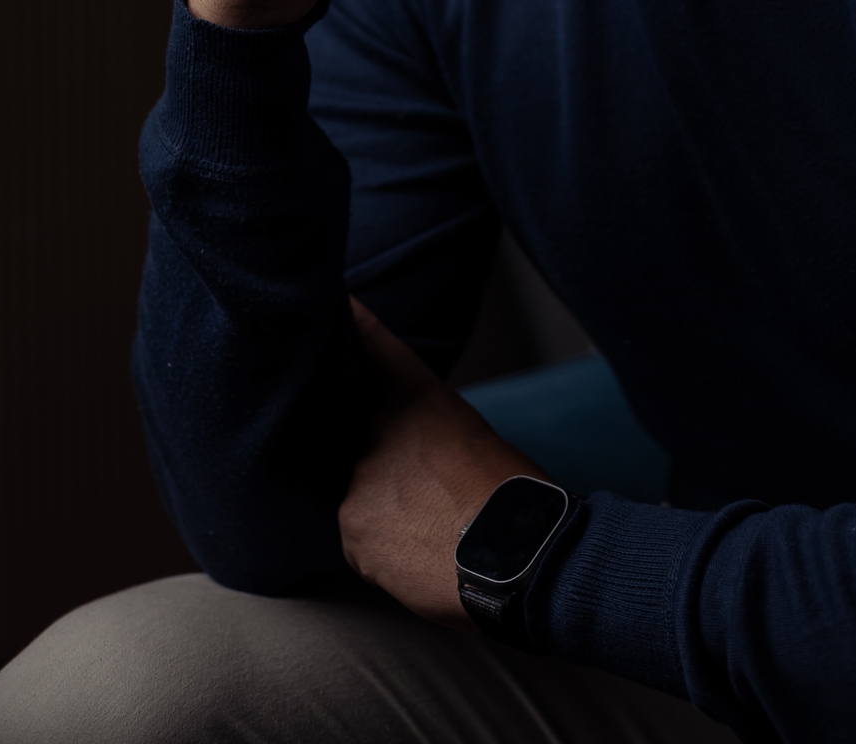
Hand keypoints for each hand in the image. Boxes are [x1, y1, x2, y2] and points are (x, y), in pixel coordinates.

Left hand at [339, 298, 542, 625]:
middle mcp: (379, 430)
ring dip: (385, 511)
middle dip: (386, 463)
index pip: (375, 347)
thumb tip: (412, 455)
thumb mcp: (474, 437)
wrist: (517, 553)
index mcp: (416, 399)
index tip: (338, 300)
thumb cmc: (510, 493)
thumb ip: (427, 435)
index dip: (354, 322)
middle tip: (429, 494)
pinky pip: (360, 541)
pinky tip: (418, 554)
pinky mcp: (352, 530)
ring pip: (362, 496)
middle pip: (364, 441)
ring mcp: (359, 479)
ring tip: (430, 532)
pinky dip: (382, 550)